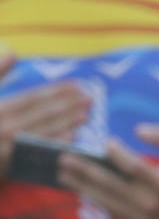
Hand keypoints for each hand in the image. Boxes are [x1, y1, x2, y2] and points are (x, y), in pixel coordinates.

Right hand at [0, 61, 90, 176]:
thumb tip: (13, 53)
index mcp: (0, 109)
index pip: (34, 97)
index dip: (57, 90)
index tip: (78, 85)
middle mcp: (4, 127)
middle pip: (43, 113)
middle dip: (69, 105)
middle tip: (91, 99)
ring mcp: (7, 147)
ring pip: (44, 132)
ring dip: (67, 123)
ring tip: (86, 115)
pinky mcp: (9, 165)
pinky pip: (37, 152)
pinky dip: (56, 143)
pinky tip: (71, 138)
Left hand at [58, 123, 158, 218]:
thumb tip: (138, 129)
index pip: (134, 166)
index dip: (118, 153)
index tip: (106, 141)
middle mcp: (148, 202)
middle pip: (110, 185)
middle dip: (85, 171)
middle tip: (65, 159)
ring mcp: (138, 218)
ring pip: (103, 200)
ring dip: (81, 186)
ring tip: (63, 174)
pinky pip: (107, 212)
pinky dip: (93, 199)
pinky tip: (81, 188)